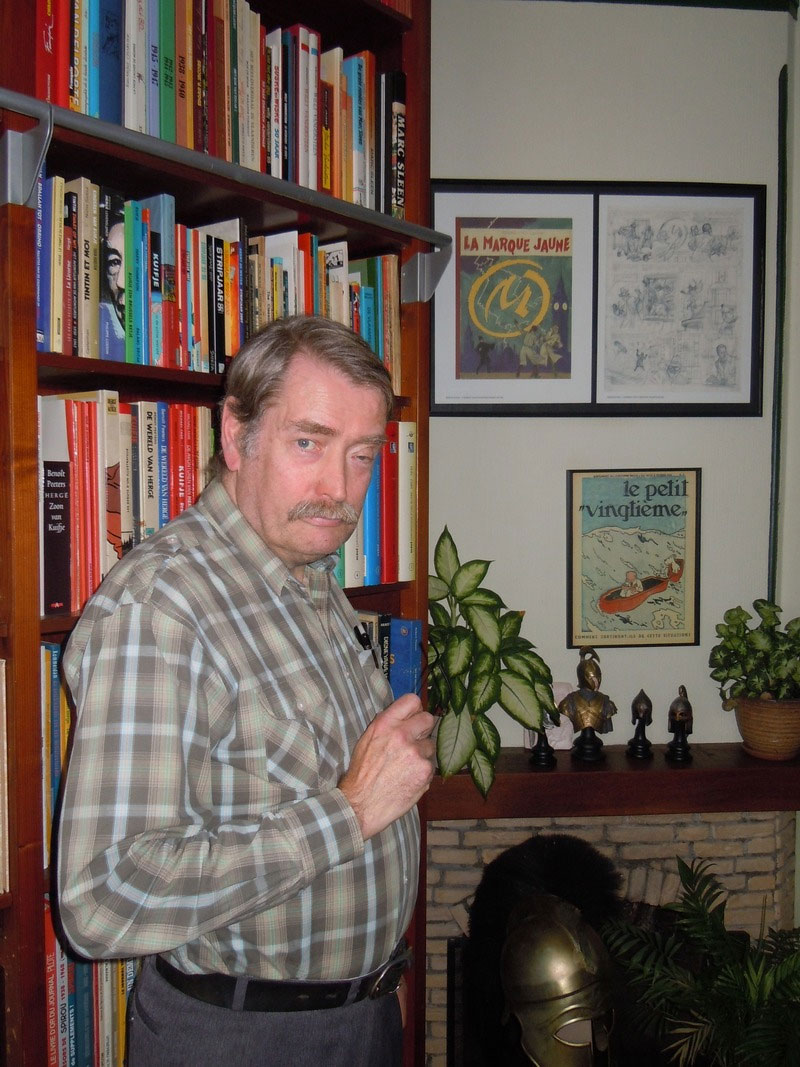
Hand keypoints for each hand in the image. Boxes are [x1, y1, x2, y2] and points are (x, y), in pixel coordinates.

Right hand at [339, 694, 434, 839]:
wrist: (361, 805)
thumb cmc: (361, 774)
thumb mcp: (366, 740)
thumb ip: (386, 725)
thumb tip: (403, 716)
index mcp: (385, 724)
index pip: (412, 701)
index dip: (415, 710)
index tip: (414, 718)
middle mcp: (401, 734)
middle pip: (428, 719)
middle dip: (422, 731)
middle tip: (413, 744)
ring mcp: (415, 752)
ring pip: (430, 745)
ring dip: (422, 754)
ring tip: (405, 768)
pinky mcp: (425, 770)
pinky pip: (431, 765)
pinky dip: (423, 772)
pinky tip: (408, 780)